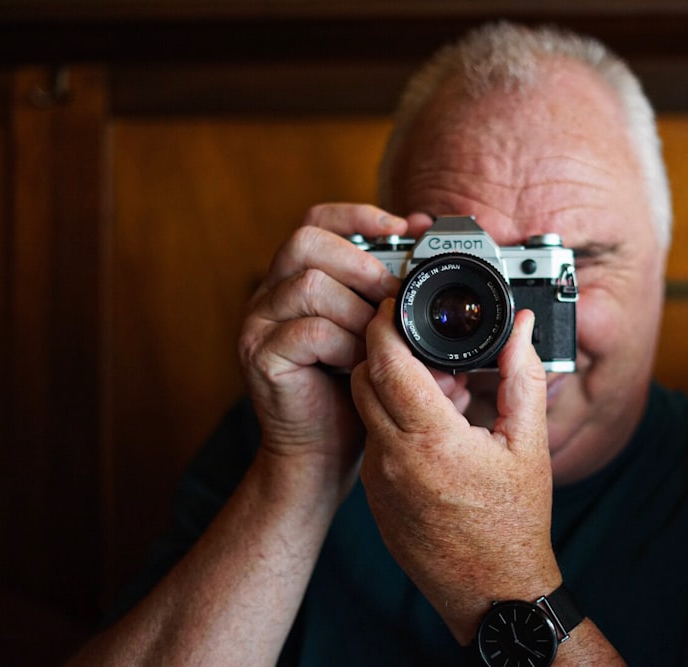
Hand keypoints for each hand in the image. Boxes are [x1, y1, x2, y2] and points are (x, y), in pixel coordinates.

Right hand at [238, 204, 431, 496]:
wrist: (321, 455)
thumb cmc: (352, 393)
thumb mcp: (379, 334)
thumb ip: (393, 292)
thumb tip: (428, 240)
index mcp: (298, 278)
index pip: (318, 221)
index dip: (359, 215)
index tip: (405, 227)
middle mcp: (271, 293)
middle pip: (306, 241)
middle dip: (360, 262)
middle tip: (391, 294)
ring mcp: (259, 323)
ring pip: (310, 284)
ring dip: (357, 310)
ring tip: (377, 341)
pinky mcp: (259, 356)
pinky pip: (307, 331)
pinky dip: (345, 345)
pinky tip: (358, 365)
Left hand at [351, 301, 560, 643]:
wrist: (492, 593)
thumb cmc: (514, 523)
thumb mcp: (528, 444)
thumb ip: (521, 377)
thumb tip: (522, 328)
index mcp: (432, 440)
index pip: (386, 361)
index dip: (385, 323)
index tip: (394, 304)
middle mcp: (394, 459)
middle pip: (364, 378)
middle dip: (384, 350)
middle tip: (422, 344)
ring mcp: (379, 482)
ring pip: (367, 410)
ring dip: (391, 388)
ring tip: (441, 393)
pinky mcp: (375, 499)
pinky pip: (373, 443)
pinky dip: (393, 422)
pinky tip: (433, 430)